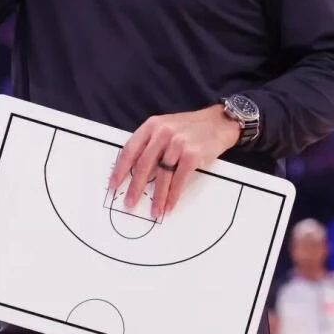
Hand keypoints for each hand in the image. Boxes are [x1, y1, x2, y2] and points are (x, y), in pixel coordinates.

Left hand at [107, 105, 240, 218]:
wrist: (219, 122)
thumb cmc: (190, 127)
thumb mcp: (166, 127)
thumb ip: (150, 144)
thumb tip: (135, 171)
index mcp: (152, 125)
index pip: (130, 149)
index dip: (120, 169)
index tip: (113, 184)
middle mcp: (163, 133)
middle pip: (143, 165)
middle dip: (135, 187)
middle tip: (129, 202)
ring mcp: (178, 143)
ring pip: (161, 175)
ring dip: (157, 197)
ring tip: (153, 211)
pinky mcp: (192, 155)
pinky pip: (178, 180)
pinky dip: (172, 195)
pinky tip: (169, 205)